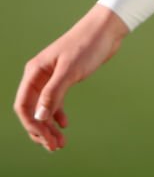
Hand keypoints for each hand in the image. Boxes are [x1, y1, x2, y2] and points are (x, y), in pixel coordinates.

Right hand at [13, 4, 128, 152]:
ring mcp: (52, 78)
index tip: (44, 139)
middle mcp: (40, 76)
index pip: (23, 105)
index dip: (31, 125)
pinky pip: (55, 102)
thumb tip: (39, 118)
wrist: (106, 29)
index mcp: (35, 72)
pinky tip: (64, 125)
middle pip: (32, 110)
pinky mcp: (65, 78)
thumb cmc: (87, 45)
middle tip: (55, 147)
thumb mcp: (70, 70)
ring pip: (44, 108)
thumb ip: (53, 93)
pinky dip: (58, 115)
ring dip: (49, 126)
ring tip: (60, 143)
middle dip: (41, 130)